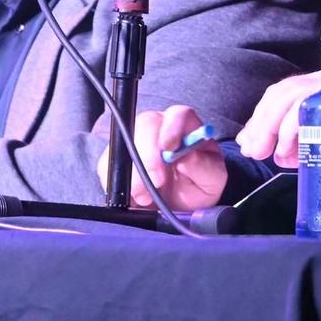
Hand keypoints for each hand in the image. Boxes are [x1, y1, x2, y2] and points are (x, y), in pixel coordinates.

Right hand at [100, 105, 226, 211]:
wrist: (180, 206)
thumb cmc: (198, 185)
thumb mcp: (213, 180)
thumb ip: (204, 167)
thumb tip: (186, 159)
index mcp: (185, 126)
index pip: (178, 115)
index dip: (173, 129)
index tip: (170, 149)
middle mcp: (158, 127)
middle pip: (146, 124)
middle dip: (150, 154)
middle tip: (158, 181)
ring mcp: (134, 140)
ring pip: (125, 144)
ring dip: (135, 174)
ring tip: (148, 197)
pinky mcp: (115, 160)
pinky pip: (107, 166)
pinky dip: (121, 184)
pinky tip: (137, 197)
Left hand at [237, 72, 320, 169]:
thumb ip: (312, 142)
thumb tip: (282, 156)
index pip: (282, 97)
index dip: (260, 118)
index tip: (249, 142)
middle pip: (283, 94)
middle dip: (262, 122)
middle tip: (255, 150)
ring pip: (295, 96)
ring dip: (277, 125)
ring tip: (275, 152)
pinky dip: (299, 124)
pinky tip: (293, 146)